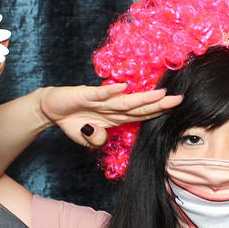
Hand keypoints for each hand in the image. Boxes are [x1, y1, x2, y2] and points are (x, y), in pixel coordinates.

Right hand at [39, 83, 182, 146]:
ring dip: (143, 98)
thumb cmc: (72, 121)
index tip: (175, 108)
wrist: (50, 108)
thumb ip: (96, 140)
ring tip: (160, 94)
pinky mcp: (84, 95)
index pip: (140, 115)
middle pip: (139, 107)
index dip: (157, 112)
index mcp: (115, 117)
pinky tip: (123, 87)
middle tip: (179, 99)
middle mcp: (111, 107)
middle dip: (159, 104)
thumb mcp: (85, 138)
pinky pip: (99, 94)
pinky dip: (110, 92)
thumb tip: (102, 137)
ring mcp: (99, 100)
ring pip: (125, 101)